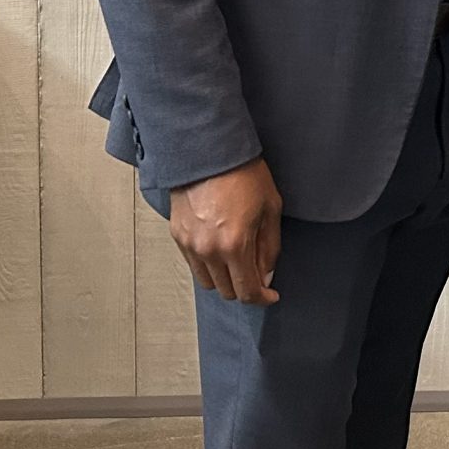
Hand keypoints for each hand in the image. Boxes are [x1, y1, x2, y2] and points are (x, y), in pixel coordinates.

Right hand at [170, 158, 282, 305]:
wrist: (209, 149)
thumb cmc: (243, 173)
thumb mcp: (270, 209)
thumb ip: (269, 248)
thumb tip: (266, 275)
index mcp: (235, 245)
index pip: (247, 291)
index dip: (261, 298)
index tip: (270, 295)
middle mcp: (208, 250)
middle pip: (227, 291)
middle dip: (245, 287)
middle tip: (257, 273)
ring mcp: (190, 244)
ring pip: (207, 282)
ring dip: (225, 279)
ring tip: (237, 260)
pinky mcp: (177, 235)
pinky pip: (193, 264)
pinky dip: (208, 265)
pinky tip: (220, 249)